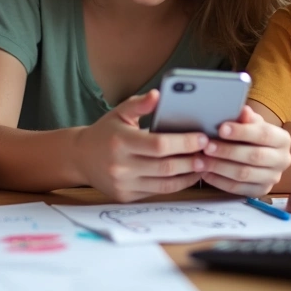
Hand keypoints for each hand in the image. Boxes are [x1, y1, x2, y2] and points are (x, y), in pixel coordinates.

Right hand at [74, 90, 207, 202]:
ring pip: (165, 183)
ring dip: (188, 175)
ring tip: (203, 164)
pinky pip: (158, 192)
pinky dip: (176, 184)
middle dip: (192, 160)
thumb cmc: (105, 132)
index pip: (159, 145)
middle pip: (165, 166)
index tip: (202, 138)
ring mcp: (123, 184)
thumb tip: (159, 94)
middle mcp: (121, 166)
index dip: (184, 142)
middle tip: (209, 152)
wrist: (80, 158)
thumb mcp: (119, 113)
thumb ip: (139, 104)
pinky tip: (188, 175)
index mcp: (120, 142)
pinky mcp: (126, 197)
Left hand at [200, 105, 290, 196]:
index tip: (221, 129)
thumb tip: (243, 111)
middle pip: (254, 157)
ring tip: (200, 161)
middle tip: (206, 146)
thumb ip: (247, 118)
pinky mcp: (260, 191)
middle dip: (227, 151)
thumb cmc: (252, 135)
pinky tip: (205, 173)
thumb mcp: (251, 123)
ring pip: (244, 174)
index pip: (263, 135)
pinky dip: (219, 181)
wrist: (258, 153)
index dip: (242, 132)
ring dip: (219, 167)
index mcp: (283, 139)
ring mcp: (272, 178)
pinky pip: (237, 188)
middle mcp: (283, 160)